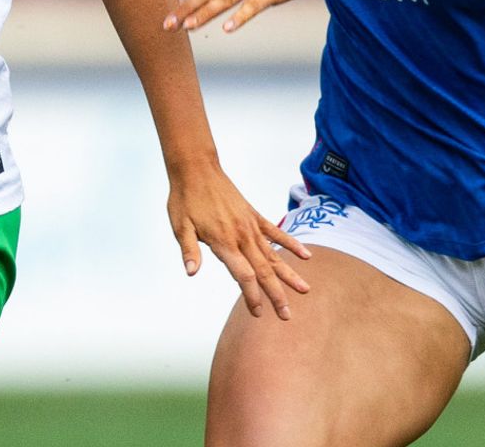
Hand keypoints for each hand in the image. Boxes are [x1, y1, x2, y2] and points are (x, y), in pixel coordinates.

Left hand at [167, 160, 311, 319]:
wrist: (197, 169)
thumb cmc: (185, 199)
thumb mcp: (180, 226)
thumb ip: (189, 250)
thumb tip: (191, 272)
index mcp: (222, 241)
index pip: (243, 275)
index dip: (252, 296)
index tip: (259, 313)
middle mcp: (241, 236)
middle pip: (263, 271)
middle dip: (276, 295)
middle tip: (287, 315)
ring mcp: (251, 225)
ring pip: (274, 255)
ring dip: (288, 274)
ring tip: (305, 290)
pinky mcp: (254, 215)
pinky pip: (276, 233)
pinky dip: (291, 244)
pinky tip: (305, 255)